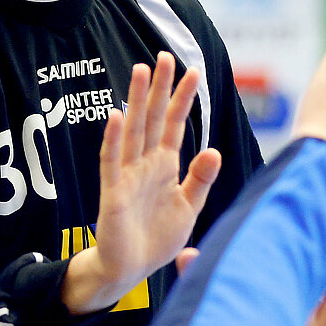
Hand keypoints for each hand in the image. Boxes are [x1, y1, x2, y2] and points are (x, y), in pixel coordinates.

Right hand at [62, 53, 222, 312]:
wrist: (131, 270)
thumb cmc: (156, 238)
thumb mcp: (188, 208)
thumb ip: (200, 179)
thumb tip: (214, 150)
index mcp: (165, 166)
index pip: (174, 125)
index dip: (182, 98)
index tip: (192, 70)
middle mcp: (146, 165)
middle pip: (153, 119)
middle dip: (158, 88)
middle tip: (164, 56)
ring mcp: (128, 176)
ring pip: (132, 131)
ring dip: (135, 102)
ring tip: (140, 71)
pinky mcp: (113, 193)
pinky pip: (112, 162)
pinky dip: (114, 139)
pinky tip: (117, 116)